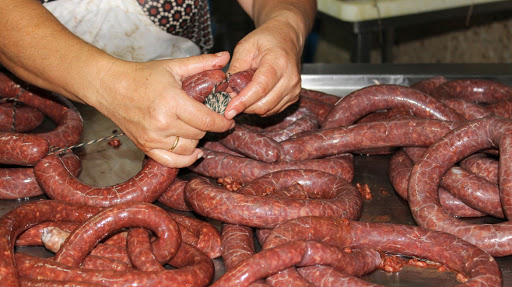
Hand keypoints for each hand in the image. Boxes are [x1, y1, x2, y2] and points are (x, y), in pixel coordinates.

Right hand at [86, 52, 234, 167]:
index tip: (228, 119)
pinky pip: (173, 162)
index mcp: (171, 102)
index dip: (222, 122)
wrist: (109, 87)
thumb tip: (225, 57)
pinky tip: (194, 151)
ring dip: (196, 139)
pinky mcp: (146, 147)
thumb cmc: (142, 75)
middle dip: (208, 126)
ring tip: (195, 128)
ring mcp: (153, 138)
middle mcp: (162, 123)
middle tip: (209, 117)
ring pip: (189, 148)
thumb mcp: (173, 66)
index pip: (206, 120)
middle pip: (199, 134)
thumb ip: (202, 63)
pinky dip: (186, 159)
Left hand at [224, 17, 302, 118]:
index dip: (243, 101)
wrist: (287, 38)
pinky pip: (273, 110)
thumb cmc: (267, 39)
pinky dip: (260, 106)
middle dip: (244, 106)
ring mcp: (294, 88)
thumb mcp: (245, 46)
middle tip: (231, 99)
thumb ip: (236, 68)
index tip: (229, 111)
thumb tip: (228, 91)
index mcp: (278, 61)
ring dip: (251, 107)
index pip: (260, 88)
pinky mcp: (294, 96)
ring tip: (244, 93)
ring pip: (267, 110)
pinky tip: (255, 95)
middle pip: (264, 104)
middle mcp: (290, 77)